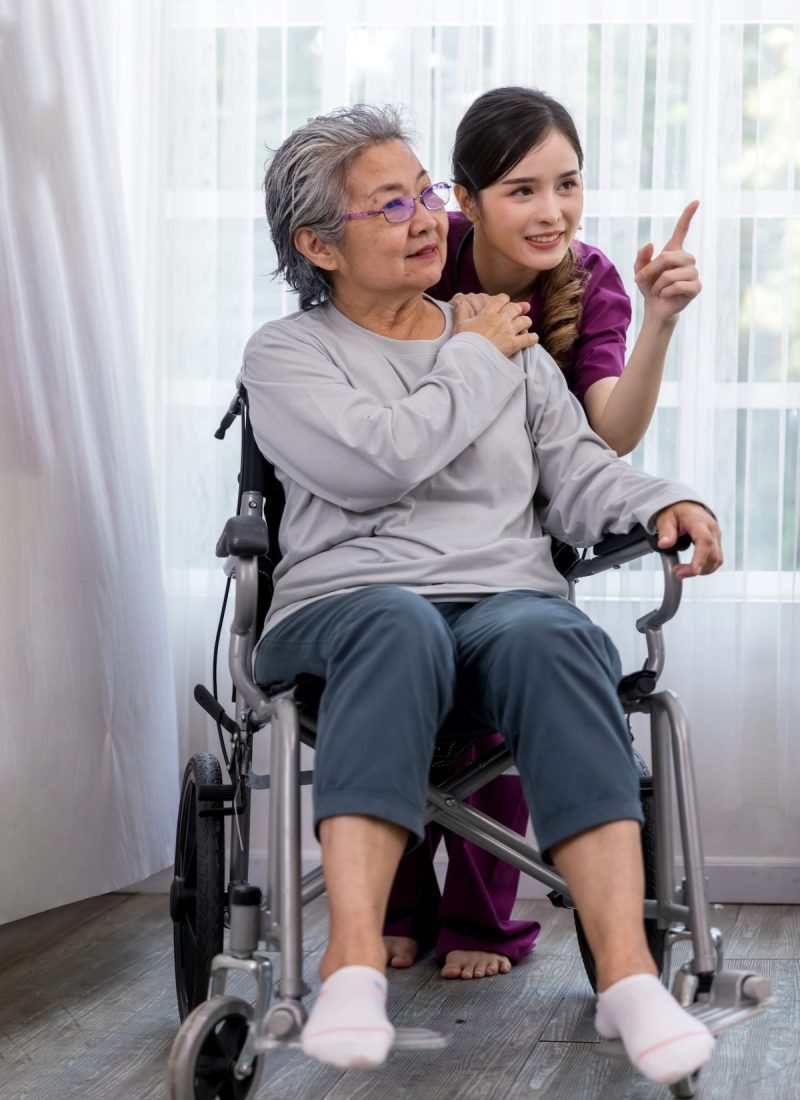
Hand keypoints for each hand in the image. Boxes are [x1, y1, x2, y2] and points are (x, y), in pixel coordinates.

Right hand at [452, 293, 538, 358]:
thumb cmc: (463, 342)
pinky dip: (533, 338)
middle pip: (515, 308)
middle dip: (517, 310)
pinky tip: (532, 338)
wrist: (469, 358)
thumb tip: (459, 301)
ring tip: (523, 326)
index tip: (504, 303)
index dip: (504, 300)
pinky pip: (529, 338)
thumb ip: (461, 311)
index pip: (502, 299)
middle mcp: (501, 320)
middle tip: (515, 315)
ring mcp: (508, 332)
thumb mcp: (460, 324)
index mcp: (488, 313)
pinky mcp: (514, 344)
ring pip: (525, 321)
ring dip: (525, 322)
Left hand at [634, 202, 701, 323]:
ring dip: (658, 285)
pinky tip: (666, 295)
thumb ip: (641, 257)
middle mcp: (687, 259)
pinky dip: (666, 292)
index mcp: (674, 252)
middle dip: (651, 270)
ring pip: (671, 274)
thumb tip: (650, 244)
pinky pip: (678, 286)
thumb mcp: (640, 271)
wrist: (656, 308)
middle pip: (667, 257)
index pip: (682, 230)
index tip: (695, 201)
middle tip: (640, 280)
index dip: (687, 216)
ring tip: (658, 290)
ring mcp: (694, 273)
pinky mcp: (696, 287)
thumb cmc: (650, 287)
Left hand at [655, 501, 721, 578]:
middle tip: (677, 572)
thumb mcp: (665, 518)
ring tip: (682, 571)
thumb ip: (666, 532)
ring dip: (702, 570)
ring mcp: (716, 536)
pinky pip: (716, 558)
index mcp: (699, 521)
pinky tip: (692, 568)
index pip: (705, 541)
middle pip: (712, 555)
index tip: (693, 571)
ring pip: (717, 559)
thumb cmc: (675, 511)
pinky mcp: (716, 542)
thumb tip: (664, 544)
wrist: (685, 505)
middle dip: (696, 568)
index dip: (700, 559)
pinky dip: (705, 566)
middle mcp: (712, 529)